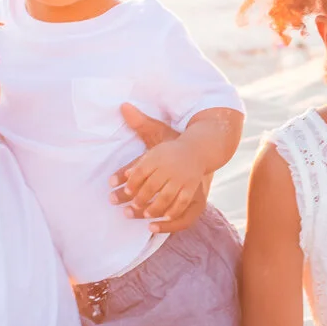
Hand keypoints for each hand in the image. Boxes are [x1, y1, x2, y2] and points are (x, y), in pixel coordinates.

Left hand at [113, 105, 211, 231]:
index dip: (131, 183)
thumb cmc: (174, 144)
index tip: (125, 191)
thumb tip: (123, 106)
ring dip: (154, 208)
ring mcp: (183, 179)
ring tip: (145, 214)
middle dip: (139, 199)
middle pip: (151, 187)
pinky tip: (163, 219)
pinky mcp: (192, 188)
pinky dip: (172, 214)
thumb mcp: (157, 131)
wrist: (203, 146)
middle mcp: (171, 167)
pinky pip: (182, 204)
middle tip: (129, 208)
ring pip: (166, 198)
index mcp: (160, 154)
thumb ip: (139, 123)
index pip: (141, 170)